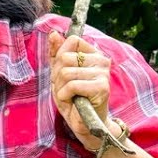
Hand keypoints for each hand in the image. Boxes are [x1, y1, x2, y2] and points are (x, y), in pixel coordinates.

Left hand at [48, 31, 112, 150]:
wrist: (84, 123)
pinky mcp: (102, 87)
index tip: (63, 73)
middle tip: (67, 89)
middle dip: (58, 76)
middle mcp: (102, 60)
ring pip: (66, 72)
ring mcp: (103, 73)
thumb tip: (54, 33)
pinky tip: (73, 101)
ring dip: (61, 88)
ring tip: (70, 96)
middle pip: (65, 58)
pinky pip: (72, 85)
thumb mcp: (59, 74)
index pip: (71, 42)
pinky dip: (65, 95)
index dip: (60, 59)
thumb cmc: (72, 98)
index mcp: (93, 54)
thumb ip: (56, 54)